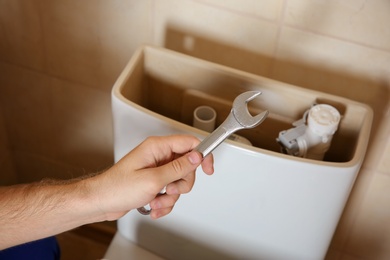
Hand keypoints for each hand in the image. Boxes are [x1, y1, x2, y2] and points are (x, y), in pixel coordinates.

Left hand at [90, 135, 213, 219]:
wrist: (101, 202)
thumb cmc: (117, 188)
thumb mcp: (153, 180)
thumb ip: (178, 168)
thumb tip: (197, 156)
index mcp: (157, 147)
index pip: (189, 143)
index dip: (202, 154)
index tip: (208, 169)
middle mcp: (158, 156)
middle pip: (187, 166)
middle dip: (181, 183)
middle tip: (170, 190)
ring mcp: (156, 169)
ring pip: (179, 181)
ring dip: (171, 196)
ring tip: (157, 201)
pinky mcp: (154, 182)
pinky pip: (170, 191)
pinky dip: (165, 201)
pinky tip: (154, 207)